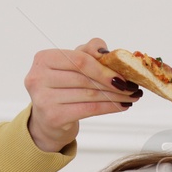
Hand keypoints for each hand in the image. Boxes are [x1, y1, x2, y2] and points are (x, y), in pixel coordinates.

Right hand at [24, 38, 142, 152]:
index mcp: (43, 58)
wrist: (47, 119)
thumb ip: (89, 51)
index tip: (124, 74)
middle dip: (114, 82)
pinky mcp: (52, 117)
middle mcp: (38, 77)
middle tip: (133, 86)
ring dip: (116, 96)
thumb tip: (108, 52)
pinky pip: (89, 109)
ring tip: (131, 95)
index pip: (80, 60)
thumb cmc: (62, 87)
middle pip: (85, 78)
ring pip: (90, 94)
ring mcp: (43, 98)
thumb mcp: (72, 64)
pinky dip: (109, 107)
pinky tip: (122, 105)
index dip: (104, 67)